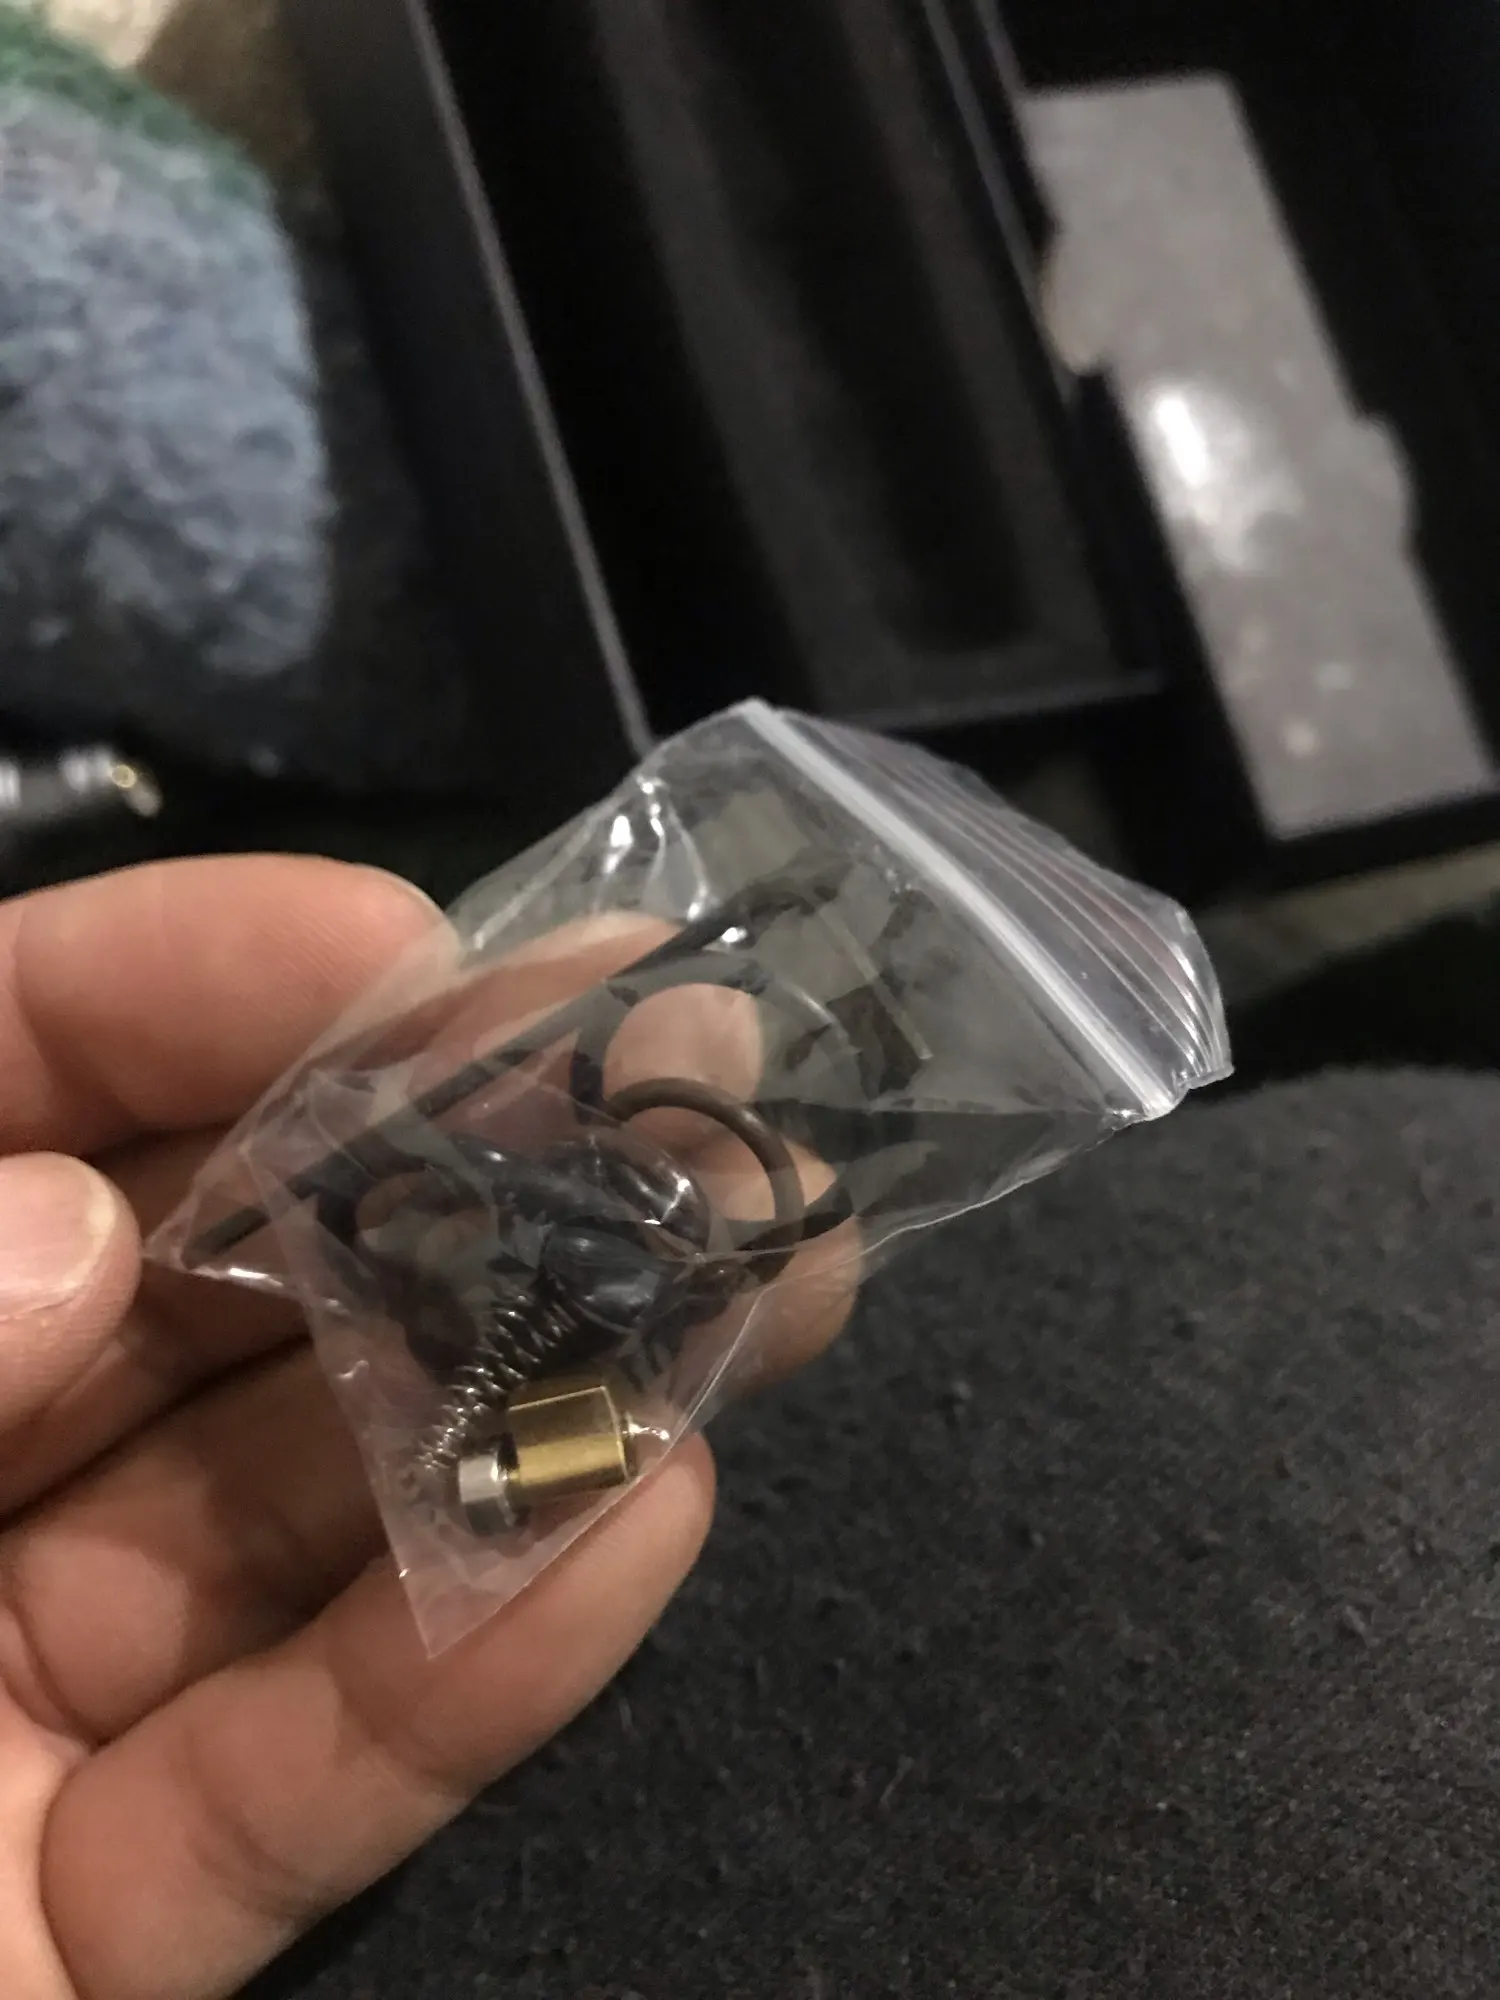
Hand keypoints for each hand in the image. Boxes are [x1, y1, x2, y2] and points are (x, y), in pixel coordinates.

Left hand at [0, 857, 854, 1999]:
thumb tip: (75, 1231)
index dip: (188, 990)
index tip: (419, 955)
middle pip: (183, 1279)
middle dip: (437, 1163)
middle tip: (682, 1071)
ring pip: (290, 1515)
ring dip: (517, 1395)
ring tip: (745, 1272)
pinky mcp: (107, 1920)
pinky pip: (303, 1779)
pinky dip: (475, 1664)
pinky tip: (640, 1522)